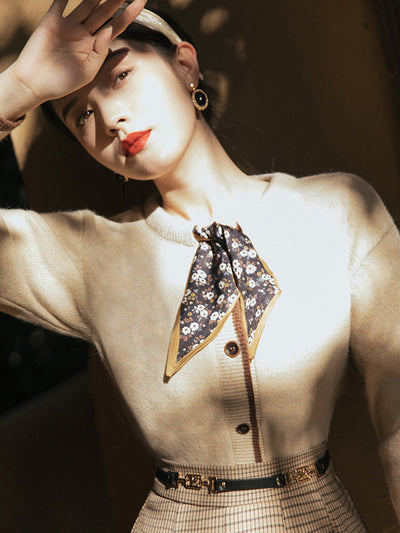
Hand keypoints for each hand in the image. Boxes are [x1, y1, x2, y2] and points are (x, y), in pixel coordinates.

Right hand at [9, 0, 146, 103]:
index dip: (129, 14)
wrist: (36, 84)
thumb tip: (108, 30)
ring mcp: (69, 25)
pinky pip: (60, 2)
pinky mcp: (52, 21)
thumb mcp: (87, 71)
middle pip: (104, 11)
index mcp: (95, 46)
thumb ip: (100, 52)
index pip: (116, 26)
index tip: (142, 0)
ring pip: (87, 4)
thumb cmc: (63, 82)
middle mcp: (84, 33)